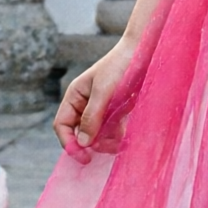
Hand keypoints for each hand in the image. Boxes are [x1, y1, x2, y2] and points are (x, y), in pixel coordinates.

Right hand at [53, 34, 137, 151]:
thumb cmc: (120, 66)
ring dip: (107, 142)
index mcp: (75, 96)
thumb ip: (92, 116)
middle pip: (80, 133)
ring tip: (121, 142)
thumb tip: (82, 142)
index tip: (83, 156)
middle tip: (110, 148)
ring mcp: (100, 108)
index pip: (62, 125)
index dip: (69, 143)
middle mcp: (84, 104)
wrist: (145, 51)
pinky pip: (111, 130)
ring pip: (96, 134)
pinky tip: (125, 138)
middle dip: (92, 144)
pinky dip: (117, 136)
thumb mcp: (103, 91)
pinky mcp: (116, 110)